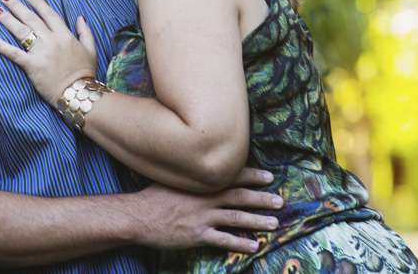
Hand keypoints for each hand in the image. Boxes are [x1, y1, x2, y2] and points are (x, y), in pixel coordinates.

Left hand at [0, 0, 97, 105]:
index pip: (49, 14)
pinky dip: (1, 45)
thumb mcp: (91, 49)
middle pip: (31, 19)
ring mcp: (41, 53)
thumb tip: (80, 17)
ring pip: (21, 31)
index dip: (38, 3)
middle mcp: (52, 41)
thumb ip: (85, 32)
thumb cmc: (85, 73)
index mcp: (65, 35)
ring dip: (7, 19)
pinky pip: (14, 53)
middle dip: (17, 6)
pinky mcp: (32, 66)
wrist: (79, 93)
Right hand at [127, 168, 282, 252]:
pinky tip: (254, 246)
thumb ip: (191, 175)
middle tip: (280, 201)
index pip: (232, 176)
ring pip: (236, 218)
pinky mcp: (197, 235)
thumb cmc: (153, 196)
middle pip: (240, 196)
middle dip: (262, 198)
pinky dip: (240, 243)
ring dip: (257, 221)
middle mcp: (205, 198)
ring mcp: (202, 217)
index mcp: (201, 182)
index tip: (269, 176)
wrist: (137, 216)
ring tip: (274, 224)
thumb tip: (204, 170)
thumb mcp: (173, 178)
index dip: (252, 176)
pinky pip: (224, 240)